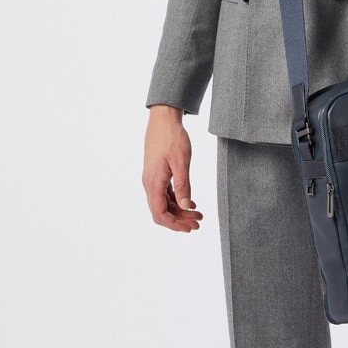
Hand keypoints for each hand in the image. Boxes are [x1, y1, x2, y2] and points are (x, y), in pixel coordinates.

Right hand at [142, 105, 202, 232]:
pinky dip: (176, 200)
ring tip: (198, 214)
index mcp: (153, 183)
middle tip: (198, 223)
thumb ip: (183, 185)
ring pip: (164, 203)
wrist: (163, 119)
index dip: (174, 224)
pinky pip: (165, 193)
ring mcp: (152, 178)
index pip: (160, 214)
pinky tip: (189, 201)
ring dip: (179, 210)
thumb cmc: (172, 137)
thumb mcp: (181, 161)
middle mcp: (150, 183)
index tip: (190, 227)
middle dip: (179, 220)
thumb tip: (185, 206)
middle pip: (162, 211)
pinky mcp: (157, 173)